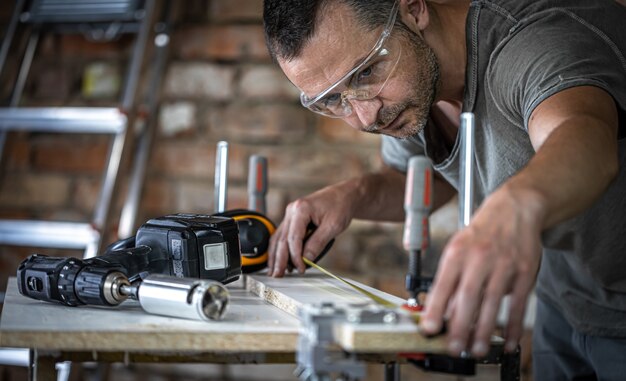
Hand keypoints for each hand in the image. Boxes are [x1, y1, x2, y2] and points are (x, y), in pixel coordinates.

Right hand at [267, 183, 354, 276]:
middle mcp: (291, 210)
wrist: (344, 196)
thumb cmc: (340, 206)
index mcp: (301, 209)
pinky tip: (277, 259)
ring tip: (274, 271)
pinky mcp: (292, 219)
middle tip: (278, 275)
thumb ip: (317, 243)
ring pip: (278, 238)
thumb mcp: (333, 226)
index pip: (293, 238)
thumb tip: (305, 259)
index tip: (300, 269)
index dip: (295, 256)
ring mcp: (290, 214)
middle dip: (279, 259)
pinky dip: (279, 248)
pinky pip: (282, 235)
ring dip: (275, 255)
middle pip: (281, 239)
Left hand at [420, 184, 543, 356]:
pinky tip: (508, 342)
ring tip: (475, 350)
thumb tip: (443, 311)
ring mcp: (504, 264)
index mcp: (457, 252)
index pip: (442, 284)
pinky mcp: (524, 271)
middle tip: (453, 348)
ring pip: (492, 303)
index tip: (429, 329)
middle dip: (459, 326)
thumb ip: (451, 279)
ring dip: (483, 330)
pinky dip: (513, 325)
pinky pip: (518, 303)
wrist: (514, 209)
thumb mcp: (458, 249)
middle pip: (468, 296)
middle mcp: (479, 257)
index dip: (435, 308)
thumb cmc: (481, 233)